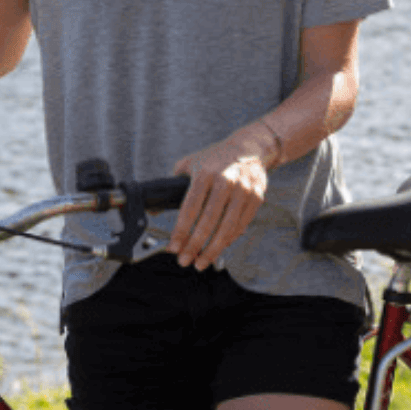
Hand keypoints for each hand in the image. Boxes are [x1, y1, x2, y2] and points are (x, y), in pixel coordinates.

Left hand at [168, 136, 268, 270]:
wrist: (249, 147)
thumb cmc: (215, 159)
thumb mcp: (191, 163)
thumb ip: (172, 184)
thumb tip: (153, 208)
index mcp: (206, 173)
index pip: (191, 207)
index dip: (181, 231)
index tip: (173, 248)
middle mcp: (226, 181)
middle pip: (209, 221)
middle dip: (195, 245)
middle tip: (185, 260)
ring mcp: (243, 189)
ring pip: (227, 227)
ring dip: (213, 249)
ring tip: (201, 262)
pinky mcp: (256, 197)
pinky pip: (242, 224)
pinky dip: (230, 239)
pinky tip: (219, 247)